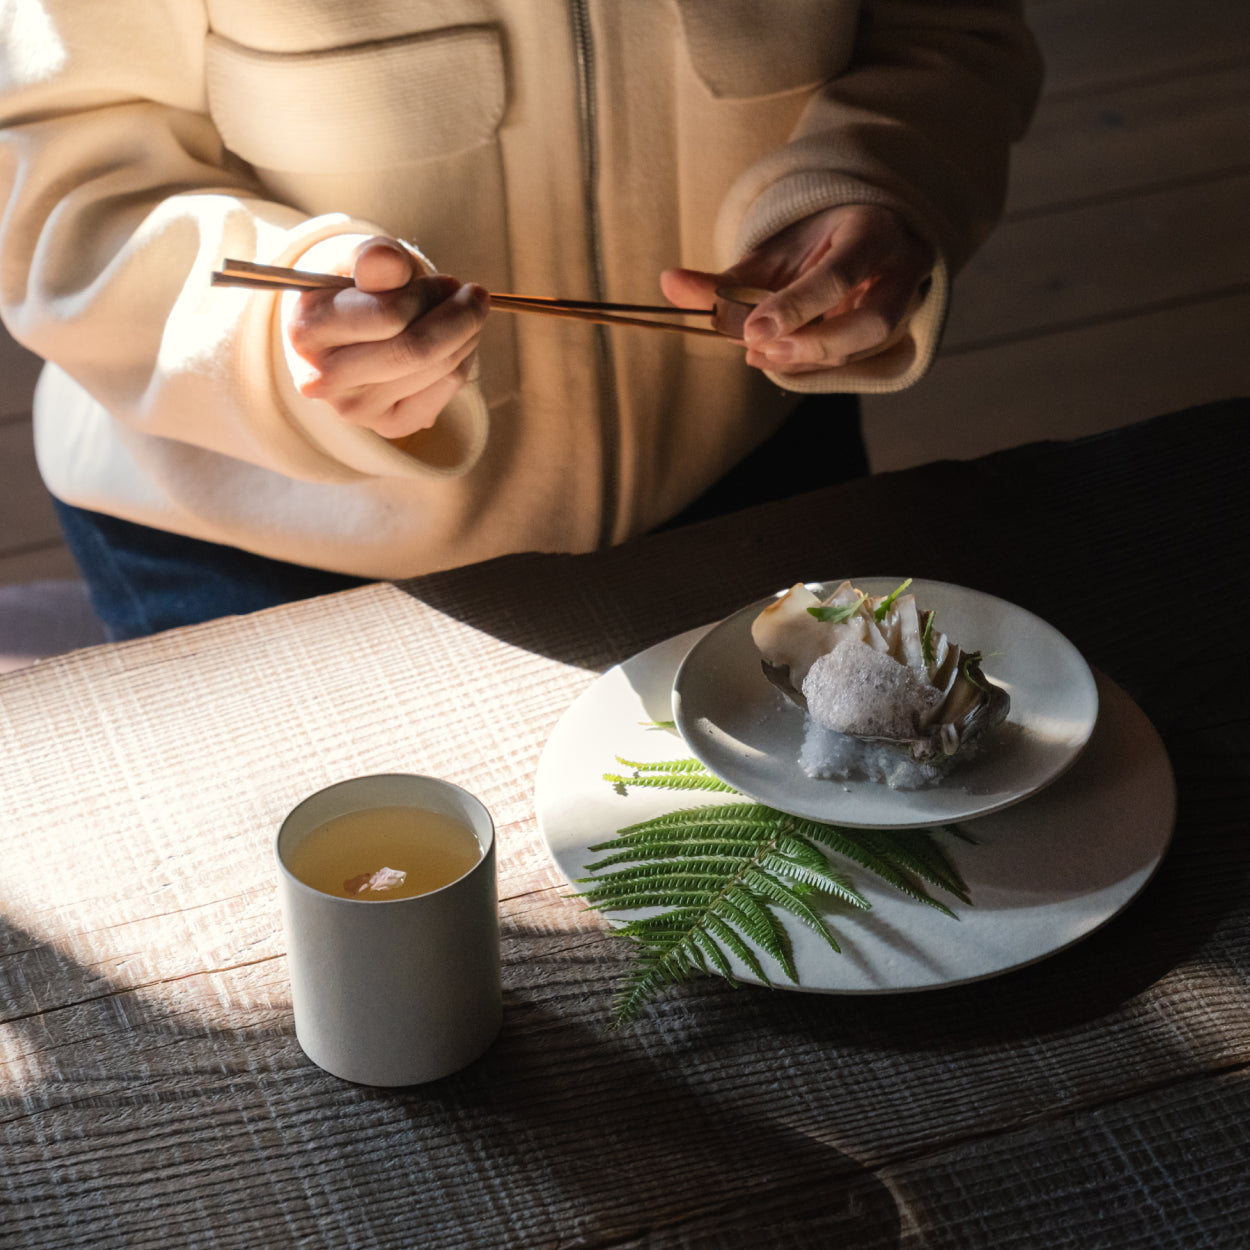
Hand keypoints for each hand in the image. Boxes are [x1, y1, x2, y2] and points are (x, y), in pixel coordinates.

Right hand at [283, 236, 488, 439]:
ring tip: (462, 314)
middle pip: (416, 350)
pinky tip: (456, 344)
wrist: (342, 329)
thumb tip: (386, 259)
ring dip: (465, 335)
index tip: (447, 281)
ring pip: (438, 371)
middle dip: (458, 317)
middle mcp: (323, 379)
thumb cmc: (355, 286)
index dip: (430, 294)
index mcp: (307, 329)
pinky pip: (445, 392)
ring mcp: (355, 409)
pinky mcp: (387, 426)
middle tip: (472, 296)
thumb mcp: (358, 259)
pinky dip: (463, 362)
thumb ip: (373, 258)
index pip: (389, 315)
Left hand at [660, 204, 932, 374]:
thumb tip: (667, 284)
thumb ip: (724, 278)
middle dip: (813, 344)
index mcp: (871, 230)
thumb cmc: (813, 244)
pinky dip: (812, 363)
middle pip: (872, 321)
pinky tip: (774, 356)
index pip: (839, 275)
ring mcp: (906, 303)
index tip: (752, 333)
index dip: (795, 307)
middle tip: (757, 349)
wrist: (861, 235)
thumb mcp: (769, 254)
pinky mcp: (897, 331)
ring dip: (810, 358)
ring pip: (869, 345)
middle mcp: (900, 267)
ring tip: (760, 353)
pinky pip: (857, 357)